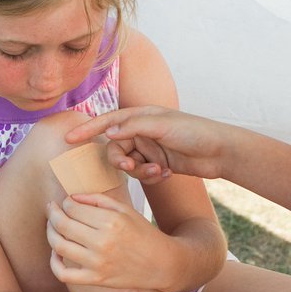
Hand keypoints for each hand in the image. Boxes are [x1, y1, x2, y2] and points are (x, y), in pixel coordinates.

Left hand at [46, 193, 173, 289]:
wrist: (162, 264)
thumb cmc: (143, 233)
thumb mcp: (125, 210)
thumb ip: (98, 200)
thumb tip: (72, 198)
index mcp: (111, 221)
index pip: (73, 208)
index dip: (65, 202)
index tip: (65, 202)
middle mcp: (103, 242)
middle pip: (62, 224)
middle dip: (52, 213)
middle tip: (51, 209)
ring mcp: (98, 263)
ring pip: (58, 245)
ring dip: (50, 233)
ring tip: (52, 226)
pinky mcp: (96, 279)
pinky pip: (63, 274)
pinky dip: (53, 263)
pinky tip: (56, 253)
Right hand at [64, 106, 231, 182]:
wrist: (221, 151)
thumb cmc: (194, 131)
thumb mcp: (162, 125)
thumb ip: (133, 127)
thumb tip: (108, 132)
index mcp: (141, 115)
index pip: (107, 121)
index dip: (87, 129)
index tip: (69, 139)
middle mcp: (143, 131)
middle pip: (116, 149)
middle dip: (122, 161)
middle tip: (131, 167)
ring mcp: (150, 148)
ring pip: (130, 165)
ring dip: (141, 171)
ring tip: (159, 171)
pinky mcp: (158, 163)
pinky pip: (143, 174)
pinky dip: (152, 176)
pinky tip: (167, 174)